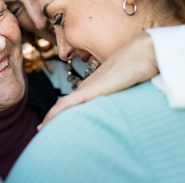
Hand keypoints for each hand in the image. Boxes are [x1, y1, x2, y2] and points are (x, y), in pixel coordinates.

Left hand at [37, 33, 158, 130]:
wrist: (142, 53)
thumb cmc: (139, 67)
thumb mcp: (127, 84)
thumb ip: (121, 92)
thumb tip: (125, 104)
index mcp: (95, 85)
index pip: (74, 101)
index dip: (63, 112)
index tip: (54, 122)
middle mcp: (88, 86)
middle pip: (65, 105)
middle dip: (54, 118)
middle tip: (43, 129)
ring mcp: (88, 88)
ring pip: (62, 106)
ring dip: (52, 118)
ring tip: (42, 130)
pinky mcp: (91, 91)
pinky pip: (68, 104)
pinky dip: (56, 114)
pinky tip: (48, 122)